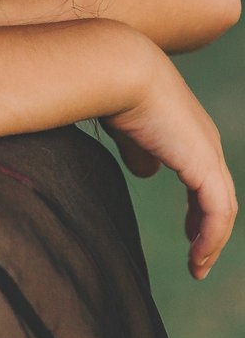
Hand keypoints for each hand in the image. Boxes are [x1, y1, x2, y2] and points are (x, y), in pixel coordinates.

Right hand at [102, 49, 235, 279]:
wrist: (120, 71)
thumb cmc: (113, 90)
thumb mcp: (127, 126)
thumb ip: (138, 150)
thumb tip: (146, 172)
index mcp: (188, 131)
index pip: (205, 176)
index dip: (199, 207)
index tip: (189, 232)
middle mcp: (205, 142)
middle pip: (220, 194)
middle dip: (209, 227)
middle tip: (199, 257)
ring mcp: (208, 153)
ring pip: (223, 207)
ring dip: (211, 240)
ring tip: (198, 266)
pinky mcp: (204, 166)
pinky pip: (217, 213)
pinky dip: (211, 238)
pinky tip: (197, 256)